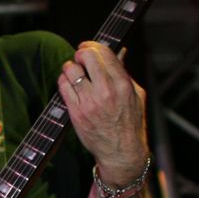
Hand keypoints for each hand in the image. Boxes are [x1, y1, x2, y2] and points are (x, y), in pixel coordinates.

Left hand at [58, 41, 148, 184]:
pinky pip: (63, 86)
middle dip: (81, 52)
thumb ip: (124, 73)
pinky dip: (64, 80)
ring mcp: (90, 102)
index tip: (88, 46)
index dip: (93, 45)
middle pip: (86, 56)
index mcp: (123, 84)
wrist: (121, 152)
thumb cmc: (130, 123)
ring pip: (71, 69)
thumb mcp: (136, 95)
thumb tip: (117, 52)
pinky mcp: (76, 112)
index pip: (104, 53)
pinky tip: (69, 84)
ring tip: (74, 72)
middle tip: (80, 57)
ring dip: (70, 67)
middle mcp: (106, 91)